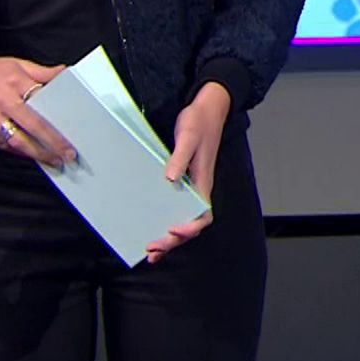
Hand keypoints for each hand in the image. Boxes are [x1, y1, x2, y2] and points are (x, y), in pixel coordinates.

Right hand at [0, 47, 75, 166]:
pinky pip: (1, 143)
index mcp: (15, 82)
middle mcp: (2, 100)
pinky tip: (31, 155)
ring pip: (16, 140)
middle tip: (67, 155)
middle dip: (52, 143)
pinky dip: (17, 151)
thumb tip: (64, 74)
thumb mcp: (18, 64)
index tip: (71, 133)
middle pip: (32, 126)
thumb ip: (42, 72)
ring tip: (52, 160)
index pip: (42, 104)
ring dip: (36, 153)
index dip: (57, 120)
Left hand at [146, 81, 230, 263]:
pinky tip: (153, 229)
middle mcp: (199, 188)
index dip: (189, 228)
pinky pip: (176, 207)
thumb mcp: (188, 136)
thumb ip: (180, 158)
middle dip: (173, 241)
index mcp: (203, 181)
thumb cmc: (199, 121)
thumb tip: (170, 178)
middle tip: (152, 251)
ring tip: (151, 252)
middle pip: (191, 224)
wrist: (208, 108)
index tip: (172, 230)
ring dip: (170, 238)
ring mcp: (191, 186)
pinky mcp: (184, 180)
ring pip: (184, 219)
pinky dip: (167, 223)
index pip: (202, 215)